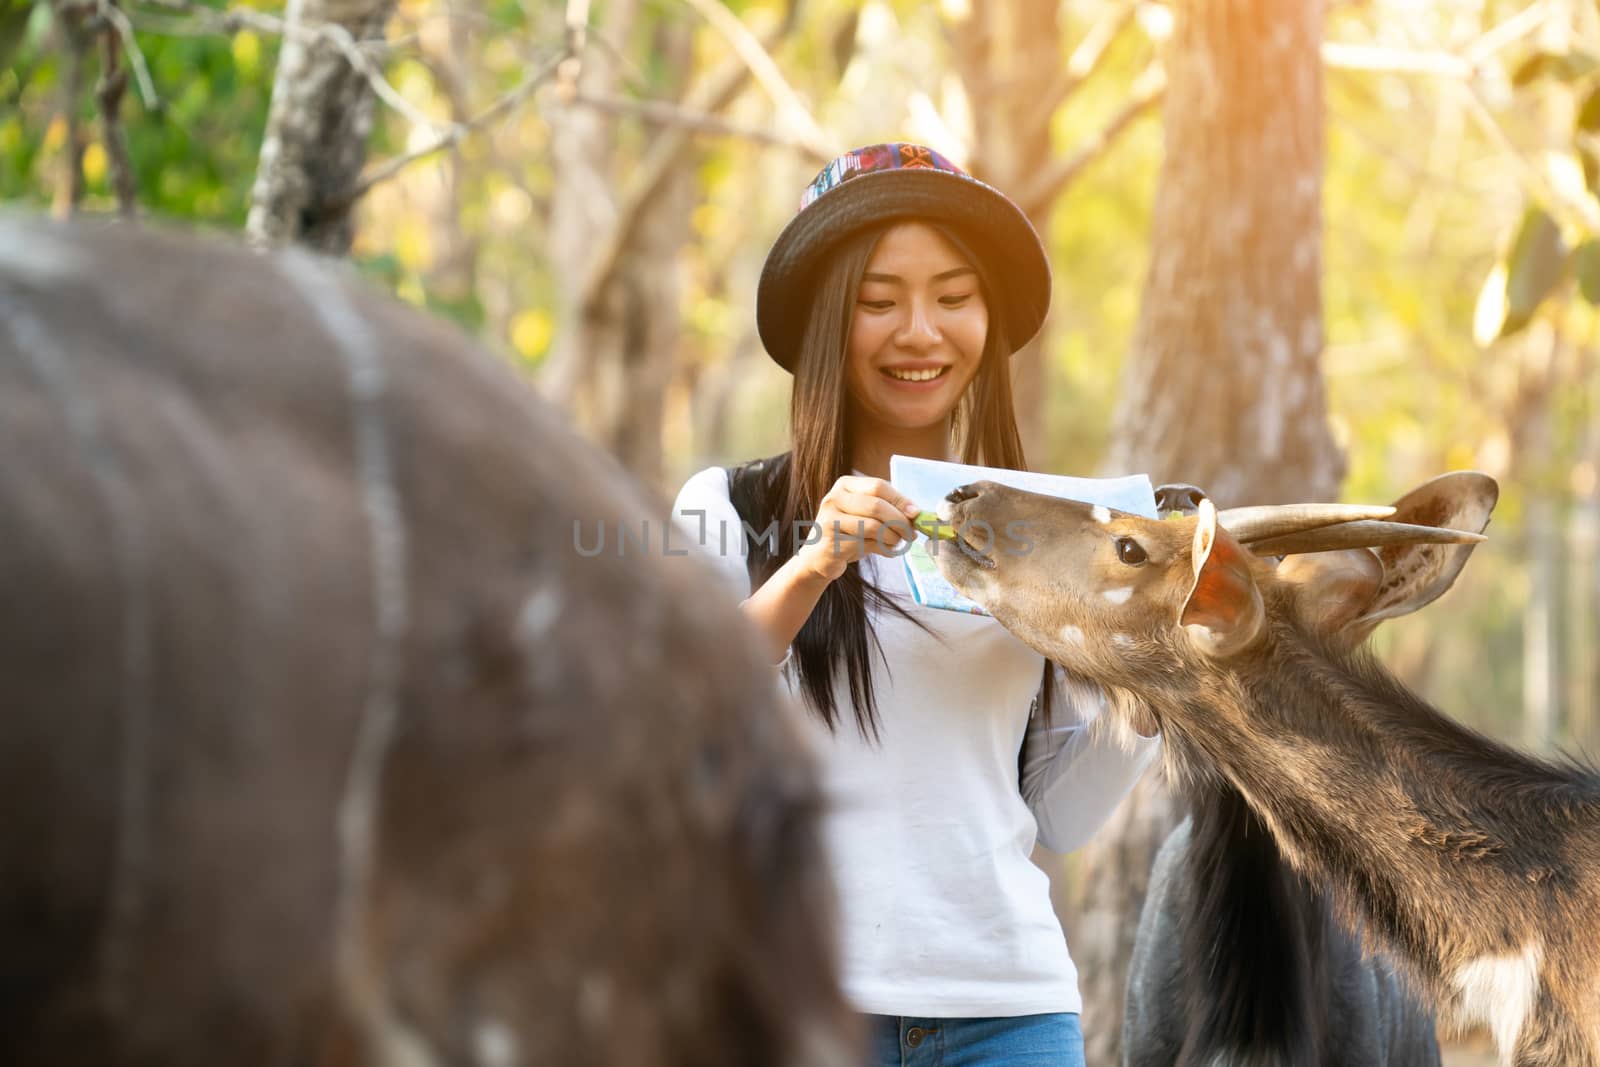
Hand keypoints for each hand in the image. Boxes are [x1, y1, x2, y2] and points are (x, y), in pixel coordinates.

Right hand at [797, 475, 920, 581]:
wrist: (819, 556)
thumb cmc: (848, 531)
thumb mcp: (864, 513)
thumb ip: (886, 508)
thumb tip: (915, 513)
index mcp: (844, 485)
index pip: (878, 486)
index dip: (900, 500)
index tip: (916, 513)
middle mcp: (834, 499)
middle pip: (876, 506)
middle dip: (899, 521)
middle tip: (911, 533)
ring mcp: (829, 521)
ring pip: (873, 527)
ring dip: (892, 537)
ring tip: (897, 542)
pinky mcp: (831, 543)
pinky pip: (865, 545)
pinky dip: (882, 549)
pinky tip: (886, 551)